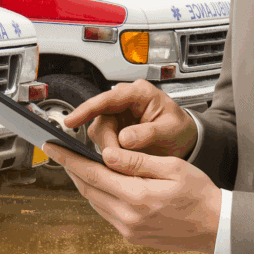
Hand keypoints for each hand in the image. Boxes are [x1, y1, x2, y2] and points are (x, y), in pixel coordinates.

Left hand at [42, 143, 221, 253]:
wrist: (217, 228)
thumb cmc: (200, 195)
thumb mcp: (171, 168)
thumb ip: (135, 161)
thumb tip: (106, 154)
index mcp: (137, 197)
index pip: (91, 174)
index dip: (68, 159)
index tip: (52, 148)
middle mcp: (128, 217)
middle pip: (87, 189)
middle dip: (72, 169)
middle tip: (62, 152)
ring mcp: (128, 230)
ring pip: (94, 202)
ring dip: (85, 183)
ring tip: (79, 164)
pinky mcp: (130, 237)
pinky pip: (106, 213)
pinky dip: (99, 197)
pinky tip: (102, 184)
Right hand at [64, 79, 198, 158]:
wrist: (183, 140)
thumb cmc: (179, 130)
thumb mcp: (170, 130)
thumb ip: (149, 132)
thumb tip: (125, 138)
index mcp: (138, 93)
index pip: (107, 99)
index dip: (86, 110)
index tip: (71, 121)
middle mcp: (123, 102)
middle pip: (100, 120)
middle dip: (106, 142)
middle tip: (116, 159)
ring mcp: (117, 116)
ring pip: (99, 133)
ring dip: (109, 149)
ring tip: (126, 160)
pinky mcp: (113, 130)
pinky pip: (104, 142)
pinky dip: (110, 153)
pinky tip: (120, 160)